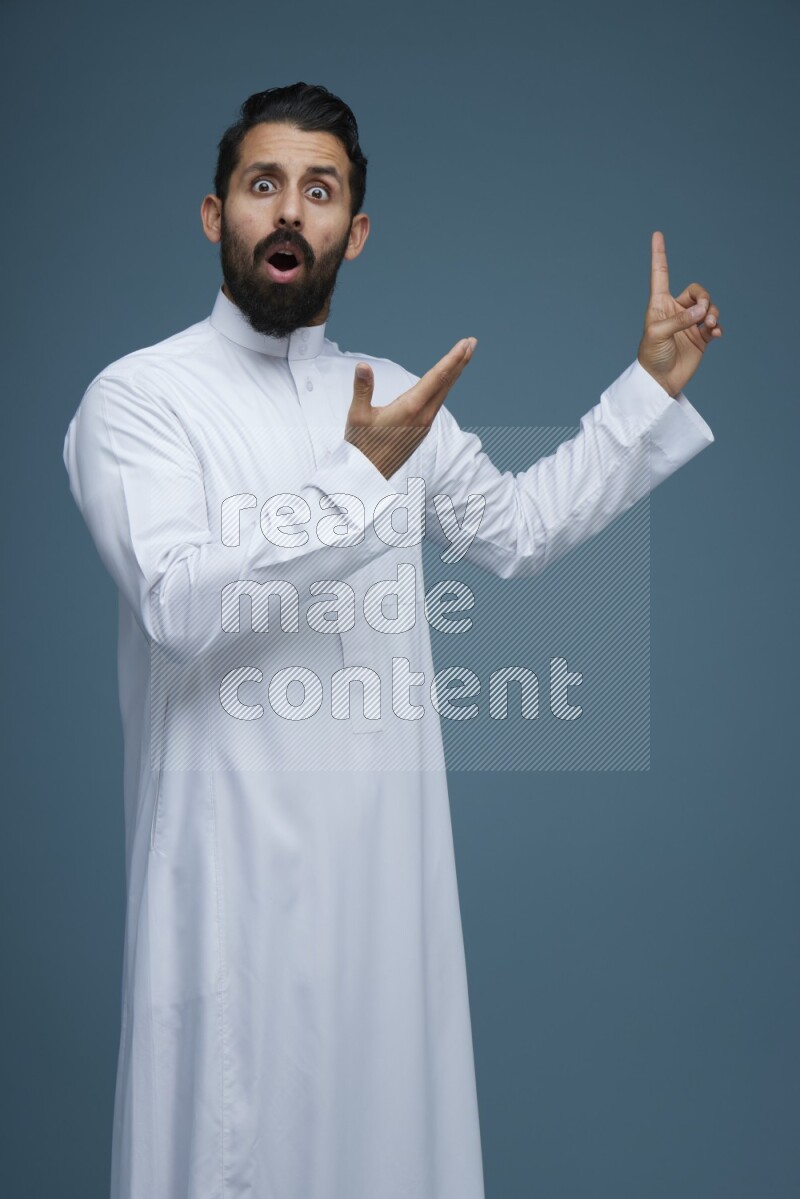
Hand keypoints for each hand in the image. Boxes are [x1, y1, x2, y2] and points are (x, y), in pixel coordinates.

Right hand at [345, 337, 477, 477]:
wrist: (369, 475)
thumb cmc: (361, 446)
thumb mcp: (357, 416)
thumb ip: (362, 389)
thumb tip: (363, 366)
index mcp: (410, 408)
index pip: (436, 378)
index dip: (452, 359)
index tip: (465, 344)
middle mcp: (423, 416)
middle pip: (446, 383)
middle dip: (460, 361)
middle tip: (472, 342)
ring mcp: (424, 424)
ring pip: (444, 393)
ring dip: (454, 373)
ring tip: (463, 357)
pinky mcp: (421, 429)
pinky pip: (438, 402)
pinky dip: (445, 387)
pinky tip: (445, 381)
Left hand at [637, 231, 723, 397]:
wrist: (659, 382)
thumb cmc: (650, 357)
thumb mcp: (657, 335)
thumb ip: (680, 320)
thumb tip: (703, 311)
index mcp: (659, 304)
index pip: (660, 274)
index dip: (659, 254)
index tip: (657, 234)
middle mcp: (675, 310)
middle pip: (696, 290)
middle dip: (704, 297)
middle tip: (703, 313)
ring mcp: (689, 323)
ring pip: (708, 306)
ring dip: (713, 313)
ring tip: (710, 325)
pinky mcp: (700, 337)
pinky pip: (714, 324)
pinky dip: (717, 326)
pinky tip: (715, 333)